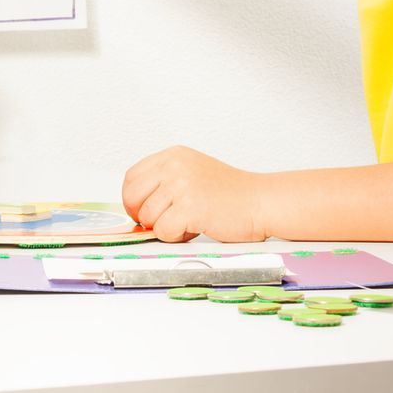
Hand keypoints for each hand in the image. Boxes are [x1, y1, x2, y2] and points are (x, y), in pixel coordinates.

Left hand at [122, 146, 269, 242]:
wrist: (260, 201)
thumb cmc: (231, 193)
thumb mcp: (192, 172)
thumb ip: (165, 181)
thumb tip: (136, 206)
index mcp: (173, 155)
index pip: (131, 178)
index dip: (133, 200)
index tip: (143, 211)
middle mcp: (174, 166)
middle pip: (132, 197)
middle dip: (144, 216)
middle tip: (164, 221)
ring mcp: (181, 185)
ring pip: (147, 218)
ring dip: (166, 228)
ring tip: (189, 221)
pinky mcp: (189, 207)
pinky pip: (163, 232)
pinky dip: (177, 237)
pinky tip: (196, 227)